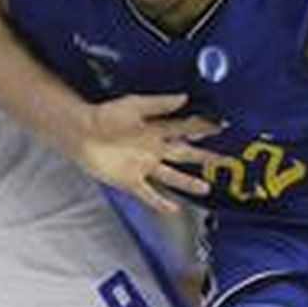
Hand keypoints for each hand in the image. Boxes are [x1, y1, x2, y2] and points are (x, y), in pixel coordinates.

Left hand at [74, 93, 221, 213]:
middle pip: (185, 154)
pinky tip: (174, 209)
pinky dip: (160, 202)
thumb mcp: (133, 105)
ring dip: (188, 183)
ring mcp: (144, 166)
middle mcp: (154, 149)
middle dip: (206, 158)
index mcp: (157, 129)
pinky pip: (149, 194)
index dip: (204, 127)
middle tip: (227, 161)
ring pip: (172, 176)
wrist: (81, 133)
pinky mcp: (131, 181)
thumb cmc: (105, 115)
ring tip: (206, 188)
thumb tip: (184, 97)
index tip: (223, 126)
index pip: (186, 128)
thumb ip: (158, 104)